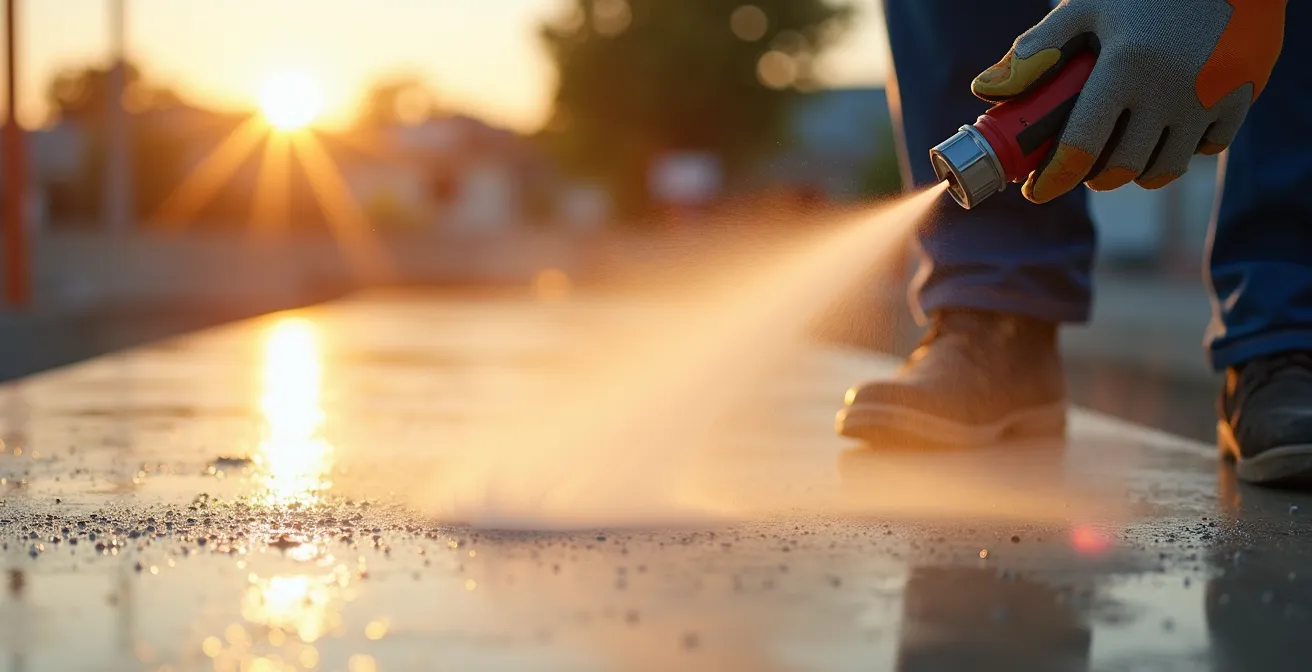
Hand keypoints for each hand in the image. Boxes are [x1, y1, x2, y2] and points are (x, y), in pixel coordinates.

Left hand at [971, 0, 1285, 203]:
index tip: (1036, 191)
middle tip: (1081, 168)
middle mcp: (1170, 88)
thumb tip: (983, 91)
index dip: (1053, 179)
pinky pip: (1208, 150)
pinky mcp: (1242, 98)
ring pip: (1163, 170)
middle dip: (1093, 178)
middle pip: (1120, 168)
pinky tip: (1166, 136)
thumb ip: (1035, 51)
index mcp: (1125, 65)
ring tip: (1119, 155)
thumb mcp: (1086, 8)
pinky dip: (1183, 152)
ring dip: (1135, 173)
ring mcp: (1211, 97)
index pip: (1080, 146)